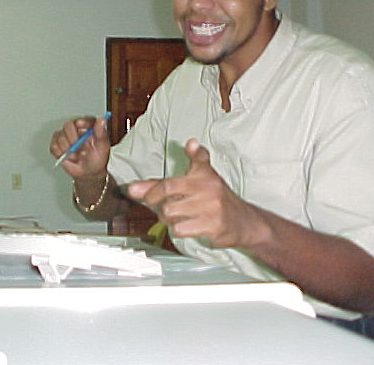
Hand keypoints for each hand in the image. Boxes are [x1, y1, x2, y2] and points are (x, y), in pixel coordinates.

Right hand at [49, 115, 109, 179]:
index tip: (80, 126)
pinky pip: (53, 146)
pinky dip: (59, 153)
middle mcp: (76, 129)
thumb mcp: (102, 146)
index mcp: (88, 127)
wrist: (89, 171)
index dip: (82, 122)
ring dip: (67, 149)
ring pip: (59, 136)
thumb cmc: (97, 158)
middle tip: (78, 147)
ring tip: (75, 155)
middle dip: (72, 138)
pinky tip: (67, 156)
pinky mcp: (57, 145)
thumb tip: (101, 119)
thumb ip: (101, 132)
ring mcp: (65, 136)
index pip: (84, 119)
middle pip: (68, 125)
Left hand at [127, 138, 262, 247]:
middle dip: (153, 198)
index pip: (201, 158)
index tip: (191, 144)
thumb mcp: (190, 186)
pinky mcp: (213, 224)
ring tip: (175, 216)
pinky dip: (177, 229)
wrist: (242, 221)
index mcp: (204, 173)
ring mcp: (211, 205)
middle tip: (154, 202)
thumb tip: (131, 189)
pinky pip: (179, 228)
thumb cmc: (210, 201)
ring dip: (166, 218)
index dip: (195, 151)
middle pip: (168, 188)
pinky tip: (186, 226)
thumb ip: (158, 186)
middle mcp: (209, 186)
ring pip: (169, 211)